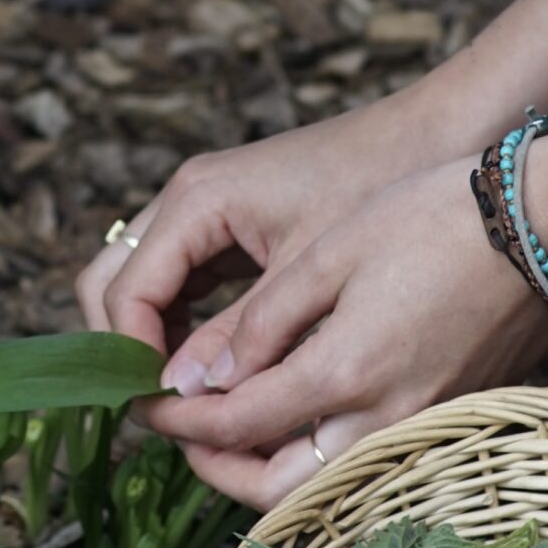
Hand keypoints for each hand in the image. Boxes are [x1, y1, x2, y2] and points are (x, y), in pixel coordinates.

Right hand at [74, 93, 448, 376]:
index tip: (163, 411)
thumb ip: (239, 338)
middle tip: (163, 409)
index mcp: (196, 201)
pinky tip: (215, 367)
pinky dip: (180, 323)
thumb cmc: (378, 192)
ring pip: (139, 283)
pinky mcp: (226, 223)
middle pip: (110, 282)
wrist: (437, 135)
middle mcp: (185, 198)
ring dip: (152, 338)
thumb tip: (182, 396)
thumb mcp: (305, 281)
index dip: (134, 359)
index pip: (125, 293)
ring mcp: (202, 208)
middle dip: (127, 348)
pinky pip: (178, 279)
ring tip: (188, 397)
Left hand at [137, 159, 547, 507]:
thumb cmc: (435, 217)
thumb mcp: (331, 253)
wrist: (544, 222)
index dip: (181, 418)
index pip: (236, 424)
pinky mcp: (443, 417)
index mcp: (344, 372)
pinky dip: (313, 454)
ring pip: (320, 484)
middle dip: (215, 467)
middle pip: (274, 488)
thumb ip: (261, 323)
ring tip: (226, 424)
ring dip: (263, 469)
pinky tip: (290, 415)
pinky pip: (361, 460)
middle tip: (181, 427)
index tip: (146, 401)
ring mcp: (418, 426)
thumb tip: (203, 378)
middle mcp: (382, 419)